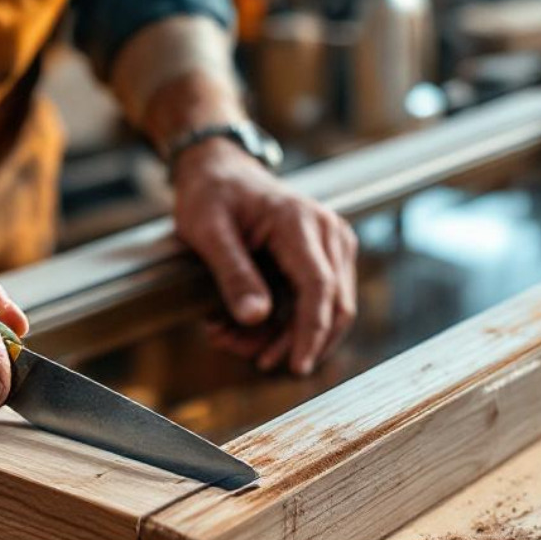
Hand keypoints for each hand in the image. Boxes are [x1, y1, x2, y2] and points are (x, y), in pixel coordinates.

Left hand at [172, 140, 357, 374]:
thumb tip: (256, 318)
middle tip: (255, 361)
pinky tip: (249, 329)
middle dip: (297, 343)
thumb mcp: (207, 231)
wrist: (223, 172)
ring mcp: (333, 244)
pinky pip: (318, 302)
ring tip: (236, 341)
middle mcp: (328, 232)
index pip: (318, 287)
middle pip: (333, 305)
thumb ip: (232, 273)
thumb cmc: (211, 196)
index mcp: (299, 221)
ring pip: (329, 310)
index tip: (296, 367)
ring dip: (288, 337)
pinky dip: (288, 323)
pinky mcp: (329, 257)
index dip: (310, 333)